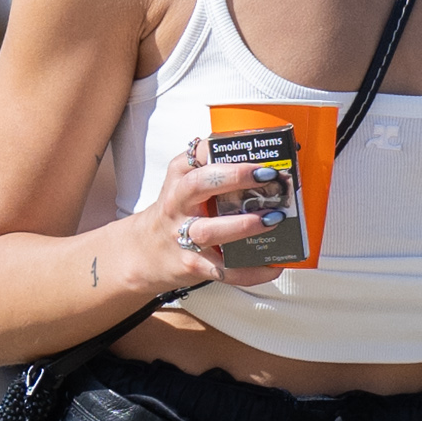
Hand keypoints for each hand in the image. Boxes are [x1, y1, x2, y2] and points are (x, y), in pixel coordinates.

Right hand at [136, 135, 293, 293]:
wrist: (147, 253)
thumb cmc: (178, 214)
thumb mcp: (186, 186)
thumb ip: (214, 172)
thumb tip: (265, 166)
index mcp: (179, 179)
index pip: (196, 155)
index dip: (221, 149)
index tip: (251, 150)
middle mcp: (178, 204)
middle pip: (199, 185)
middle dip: (235, 178)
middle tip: (268, 176)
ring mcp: (183, 236)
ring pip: (211, 230)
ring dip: (245, 224)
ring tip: (274, 219)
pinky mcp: (193, 265)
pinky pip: (225, 270)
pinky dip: (252, 271)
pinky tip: (273, 265)